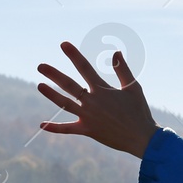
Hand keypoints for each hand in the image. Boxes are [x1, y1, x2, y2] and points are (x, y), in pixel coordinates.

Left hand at [36, 41, 158, 157]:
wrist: (142, 138)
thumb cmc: (139, 111)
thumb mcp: (133, 87)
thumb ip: (122, 70)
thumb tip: (115, 52)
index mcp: (103, 90)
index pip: (85, 68)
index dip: (74, 55)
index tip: (63, 44)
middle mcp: (93, 102)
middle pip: (69, 85)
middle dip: (54, 75)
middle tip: (40, 66)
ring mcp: (88, 117)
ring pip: (65, 104)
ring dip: (51, 95)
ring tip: (39, 85)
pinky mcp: (88, 130)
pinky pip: (68, 129)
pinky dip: (55, 128)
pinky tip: (42, 124)